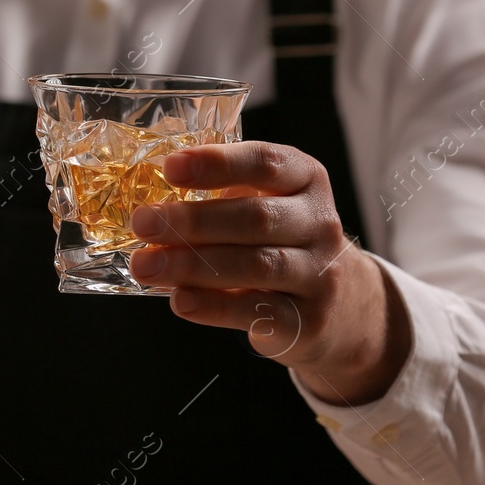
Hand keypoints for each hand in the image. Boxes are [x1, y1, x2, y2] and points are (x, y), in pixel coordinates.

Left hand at [128, 141, 412, 405]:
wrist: (343, 308)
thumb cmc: (284, 243)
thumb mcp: (269, 205)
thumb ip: (223, 195)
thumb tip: (150, 199)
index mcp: (306, 181)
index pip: (266, 162)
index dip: (218, 163)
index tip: (170, 167)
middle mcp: (320, 224)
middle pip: (256, 218)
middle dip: (193, 220)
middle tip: (142, 222)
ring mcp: (319, 275)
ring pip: (256, 265)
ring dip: (192, 265)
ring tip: (145, 266)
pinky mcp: (309, 321)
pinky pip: (257, 312)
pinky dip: (213, 307)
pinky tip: (180, 300)